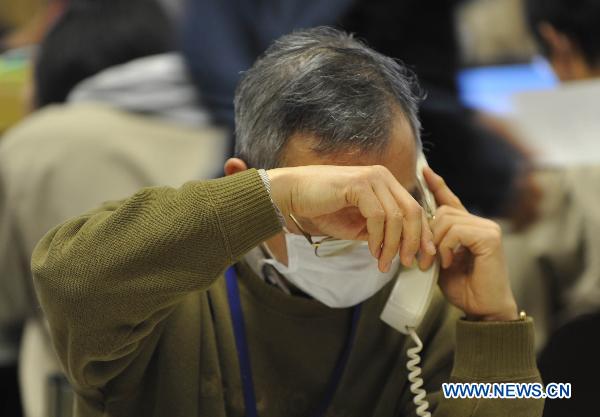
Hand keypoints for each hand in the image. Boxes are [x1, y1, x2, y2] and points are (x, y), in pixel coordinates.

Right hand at [267, 165, 435, 271]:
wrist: (293, 194)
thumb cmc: (322, 207)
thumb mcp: (357, 224)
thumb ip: (378, 231)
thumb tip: (398, 248)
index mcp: (385, 183)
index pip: (414, 208)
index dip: (422, 233)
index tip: (424, 255)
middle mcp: (383, 177)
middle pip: (412, 211)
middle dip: (413, 241)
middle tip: (408, 263)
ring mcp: (372, 178)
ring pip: (396, 216)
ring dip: (392, 245)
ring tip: (383, 262)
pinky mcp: (359, 184)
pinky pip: (377, 216)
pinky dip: (378, 237)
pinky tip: (372, 250)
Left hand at [424, 167, 517, 321]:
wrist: (483, 308)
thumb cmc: (463, 287)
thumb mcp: (441, 259)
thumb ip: (435, 241)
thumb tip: (418, 226)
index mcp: (468, 227)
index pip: (450, 200)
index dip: (437, 185)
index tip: (423, 171)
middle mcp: (480, 223)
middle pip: (442, 211)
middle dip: (427, 234)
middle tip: (423, 260)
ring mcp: (487, 229)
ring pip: (446, 220)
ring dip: (436, 244)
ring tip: (437, 263)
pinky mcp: (490, 238)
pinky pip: (456, 231)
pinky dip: (447, 247)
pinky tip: (450, 262)